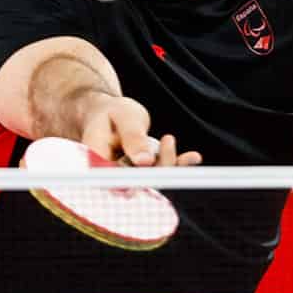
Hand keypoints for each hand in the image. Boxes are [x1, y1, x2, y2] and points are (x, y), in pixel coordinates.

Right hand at [77, 93, 202, 167]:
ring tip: (175, 142)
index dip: (136, 179)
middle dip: (160, 166)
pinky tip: (195, 157)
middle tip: (168, 139)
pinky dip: (179, 164)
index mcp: (98, 162)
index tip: (152, 164)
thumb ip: (133, 138)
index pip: (116, 179)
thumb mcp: (124, 118)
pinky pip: (163, 171)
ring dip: (171, 163)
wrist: (111, 113)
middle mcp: (112, 173)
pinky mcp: (144, 171)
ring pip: (154, 177)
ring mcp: (129, 174)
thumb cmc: (113, 112)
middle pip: (138, 181)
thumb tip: (145, 162)